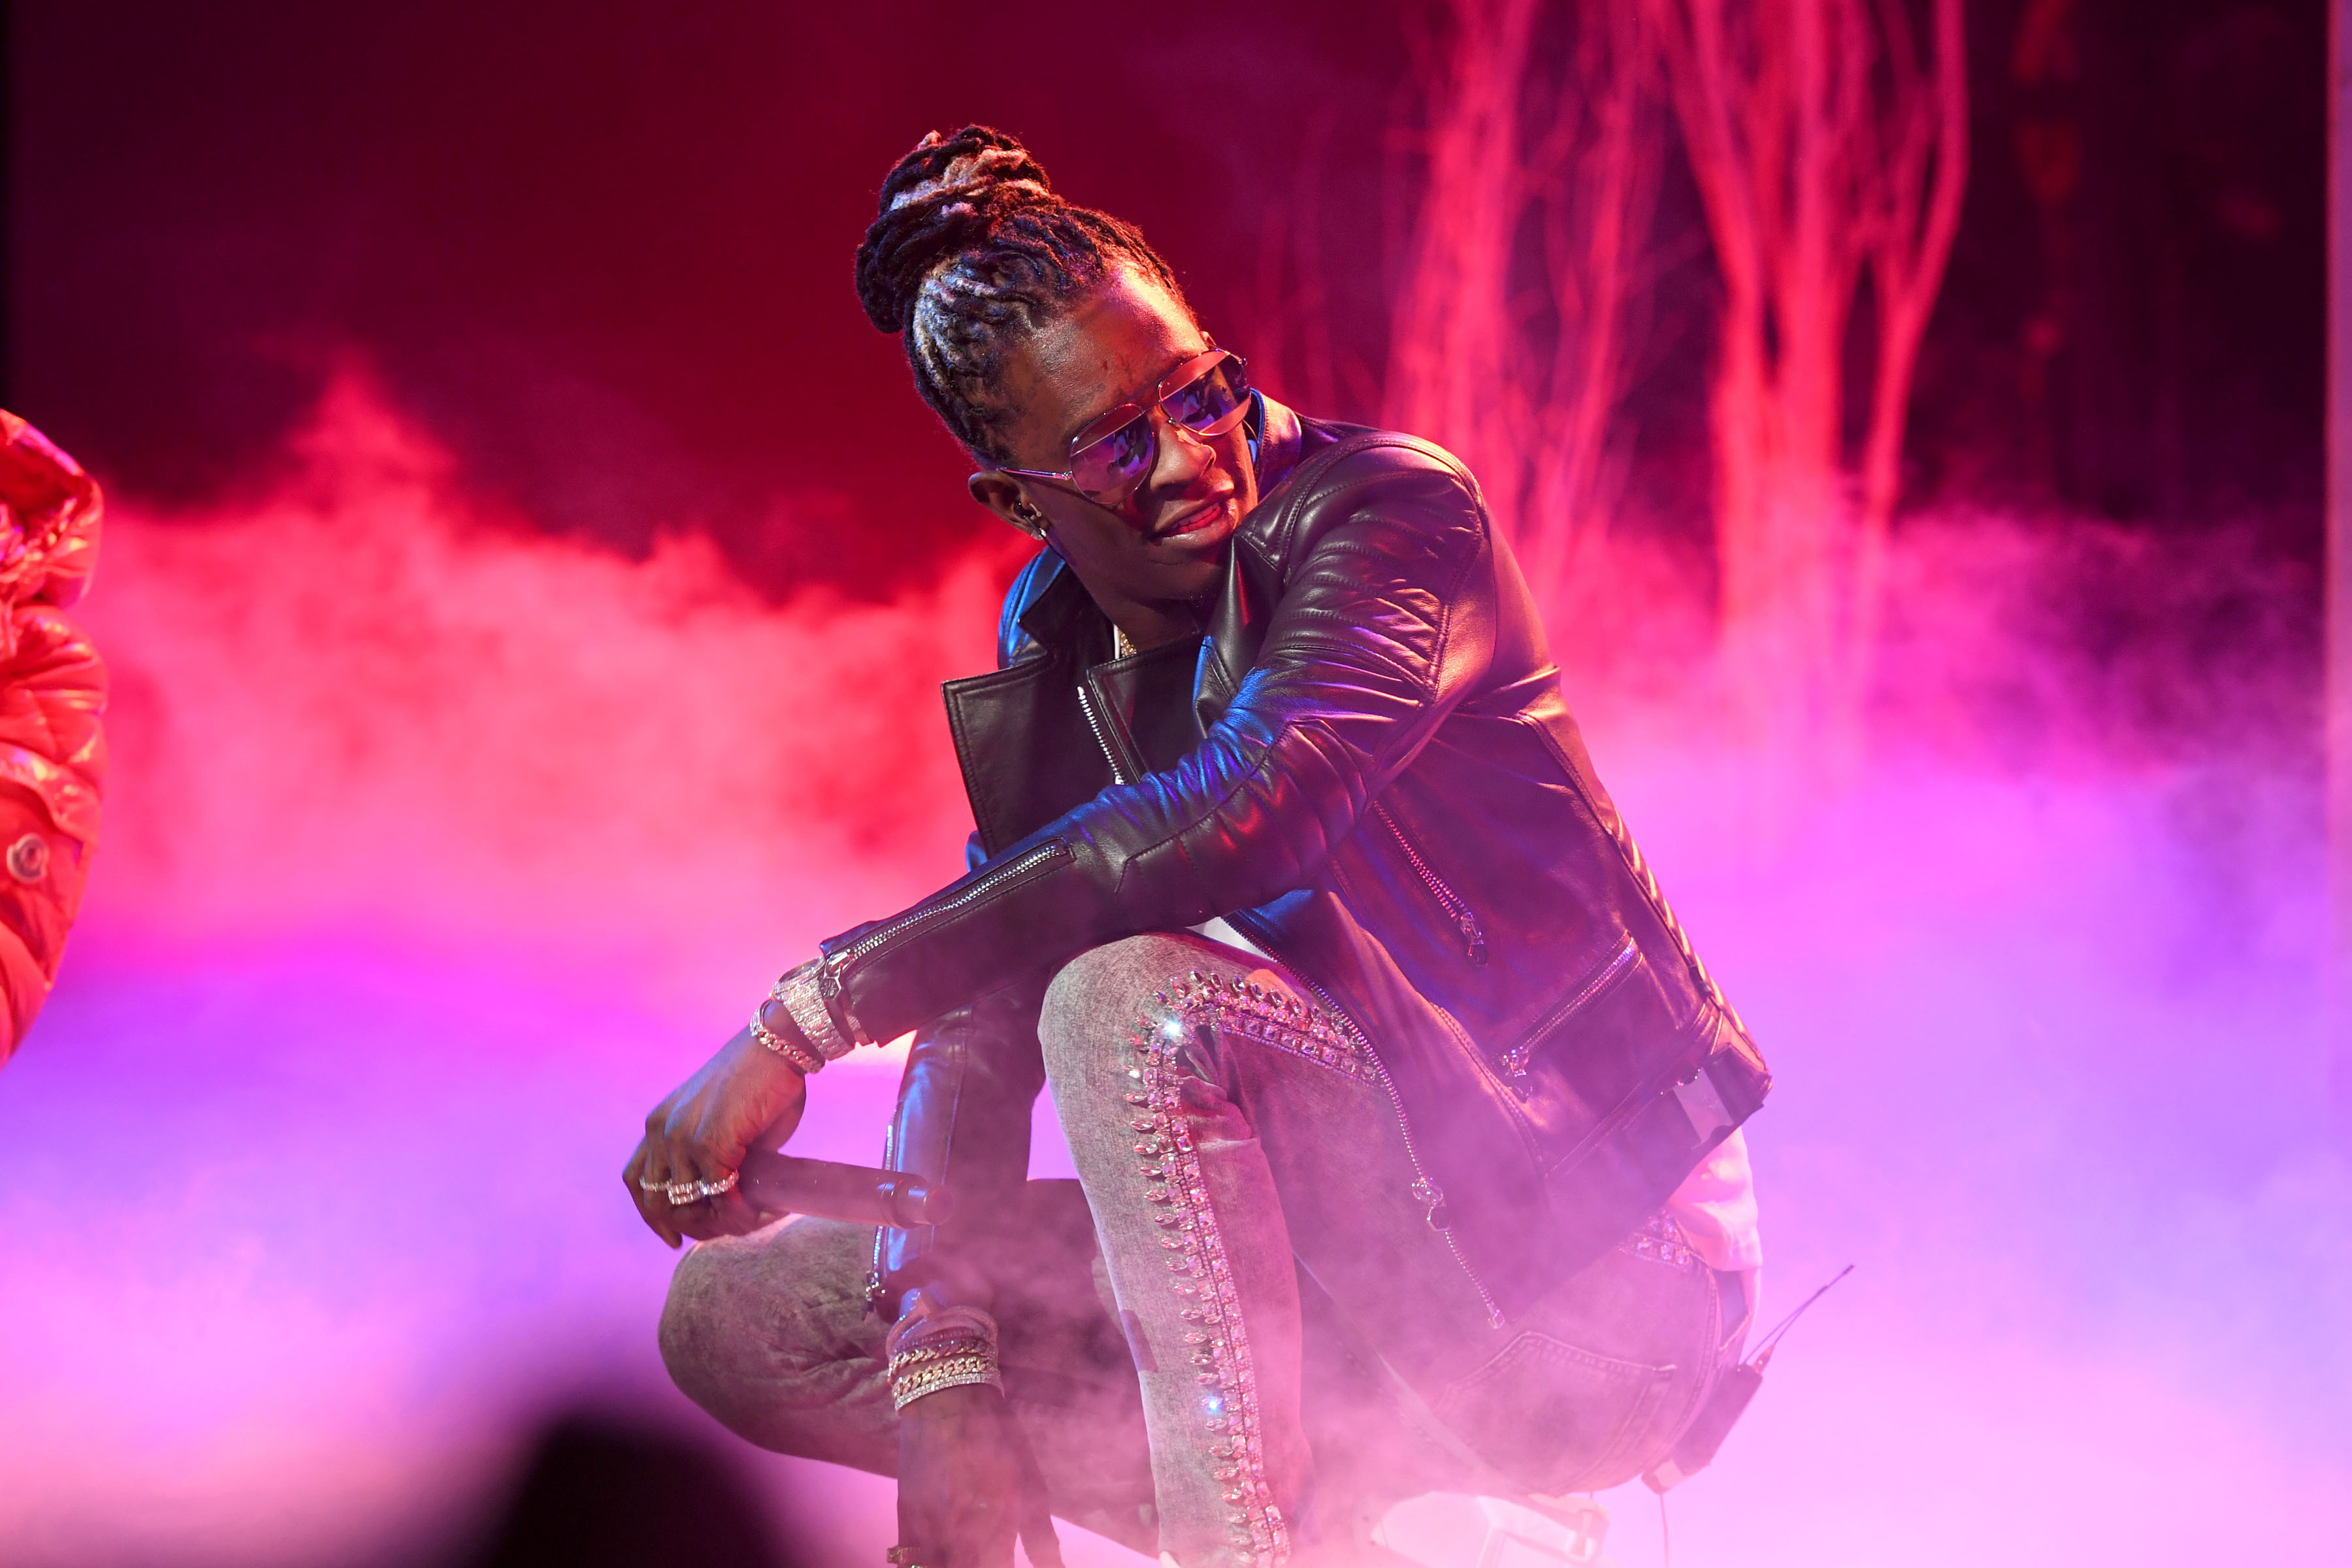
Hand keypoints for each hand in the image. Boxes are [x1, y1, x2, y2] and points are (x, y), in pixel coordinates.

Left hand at [623, 1025, 807, 1246]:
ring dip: (714, 1225)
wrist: (778, 1045)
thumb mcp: (722, 1123)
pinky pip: (719, 1196)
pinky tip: (754, 1216)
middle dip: (687, 1226)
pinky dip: (736, 1214)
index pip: (637, 1181)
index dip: (651, 1216)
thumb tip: (725, 1200)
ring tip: (742, 1226)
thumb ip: (714, 1158)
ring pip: (684, 1205)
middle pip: (655, 1202)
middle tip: (721, 1232)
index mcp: (659, 1123)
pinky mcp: (710, 1142)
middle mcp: (661, 1130)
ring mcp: (682, 1137)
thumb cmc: (761, 1081)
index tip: (673, 1239)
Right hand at [896, 1384, 1060, 1567]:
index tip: (1008, 1565)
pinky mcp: (905, 1519)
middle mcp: (957, 1534)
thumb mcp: (1030, 1482)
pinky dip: (922, 1565)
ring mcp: (926, 1528)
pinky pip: (905, 1561)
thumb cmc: (998, 1438)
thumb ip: (1041, 1536)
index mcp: (995, 1527)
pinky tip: (941, 1558)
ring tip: (968, 1558)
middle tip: (989, 1558)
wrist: (946, 1396)